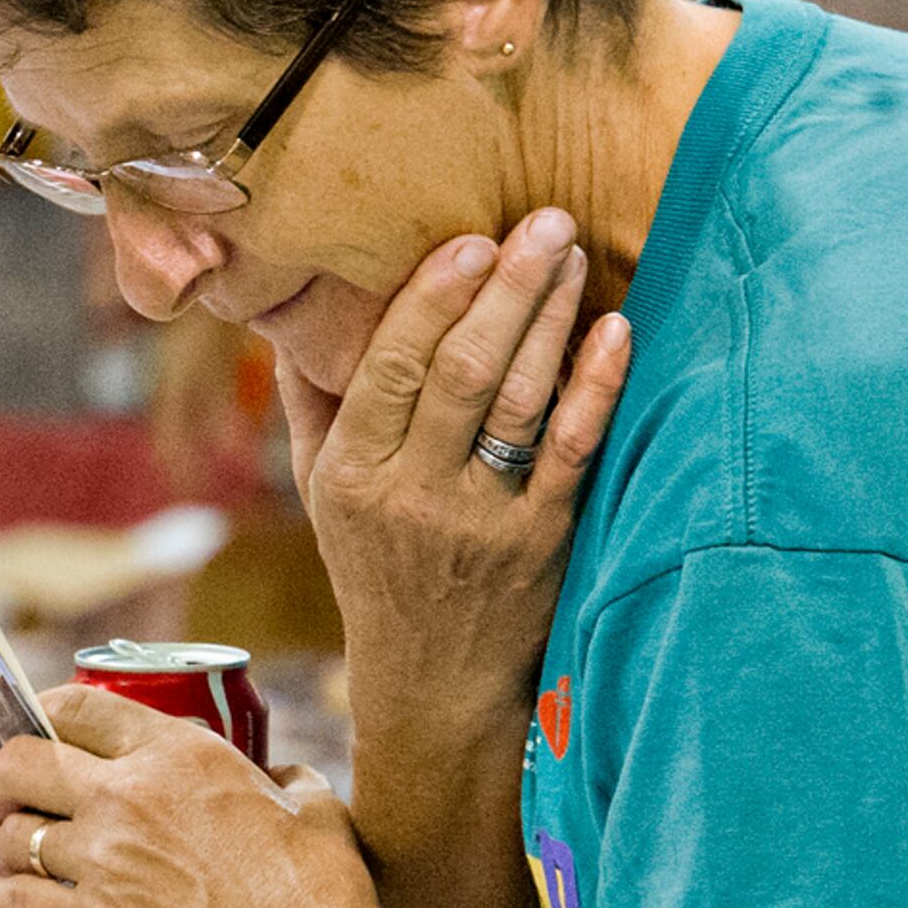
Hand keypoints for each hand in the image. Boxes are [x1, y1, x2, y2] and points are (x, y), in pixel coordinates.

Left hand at [0, 685, 417, 907]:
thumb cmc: (326, 899)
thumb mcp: (316, 809)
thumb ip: (285, 778)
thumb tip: (277, 774)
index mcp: (181, 755)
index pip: (82, 708)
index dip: (44, 712)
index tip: (33, 727)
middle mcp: (129, 796)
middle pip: (22, 761)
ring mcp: (105, 860)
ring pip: (13, 834)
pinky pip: (10, 904)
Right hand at [275, 209, 631, 731]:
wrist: (432, 686)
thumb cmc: (376, 571)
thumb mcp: (320, 495)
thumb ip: (311, 406)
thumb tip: (292, 316)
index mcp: (348, 477)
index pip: (388, 370)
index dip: (431, 300)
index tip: (469, 241)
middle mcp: (409, 498)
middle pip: (461, 373)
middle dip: (506, 288)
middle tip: (543, 222)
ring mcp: (479, 522)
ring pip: (519, 402)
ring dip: (551, 319)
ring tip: (573, 254)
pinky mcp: (541, 543)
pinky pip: (572, 451)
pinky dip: (596, 386)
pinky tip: (615, 331)